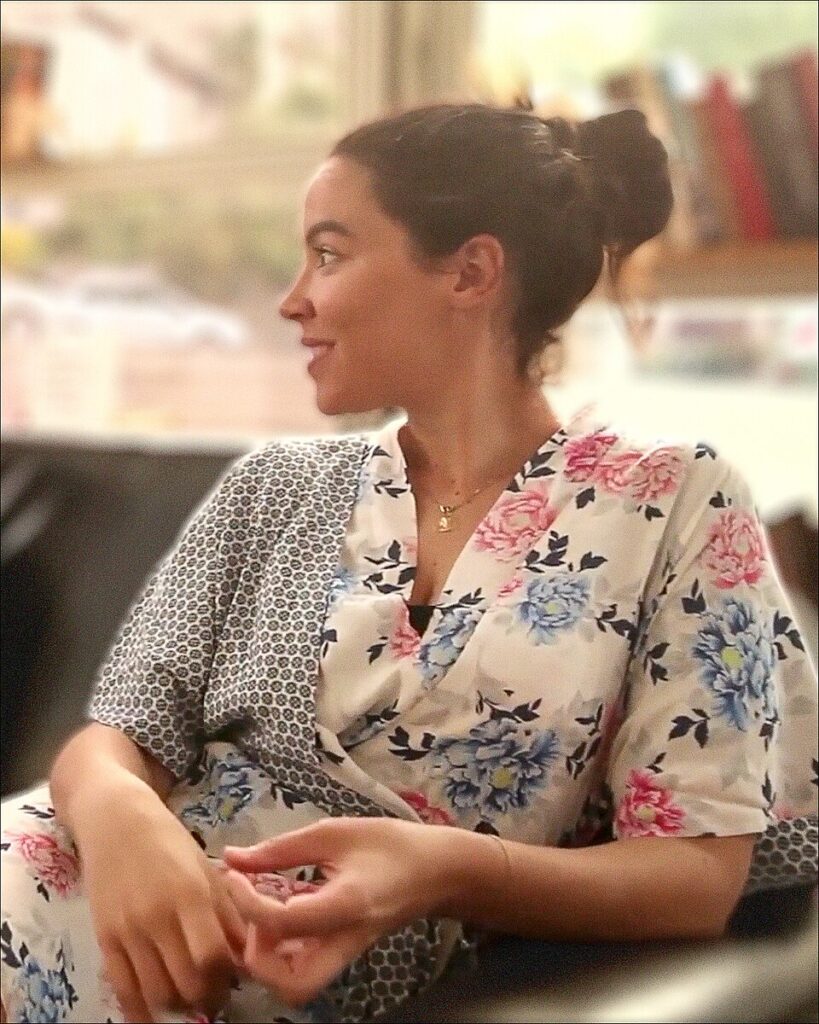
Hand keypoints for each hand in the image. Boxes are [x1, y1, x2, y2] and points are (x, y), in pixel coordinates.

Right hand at [77, 791, 247, 1022]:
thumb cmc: (168, 840)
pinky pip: (123, 990)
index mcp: (190, 894)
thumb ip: (227, 912)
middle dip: (207, 997)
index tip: (233, 977)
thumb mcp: (206, 868)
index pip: (213, 955)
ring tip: (189, 997)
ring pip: (157, 993)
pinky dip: (141, 1012)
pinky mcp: (104, 939)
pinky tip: (155, 1015)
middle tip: (214, 994)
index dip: (227, 976)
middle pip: (187, 981)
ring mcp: (128, 930)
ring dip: (179, 1005)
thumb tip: (245, 954)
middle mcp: (158, 916)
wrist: (115, 821)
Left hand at [222, 817, 453, 1006]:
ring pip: (296, 988)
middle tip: (252, 913)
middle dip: (257, 957)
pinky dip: (280, 953)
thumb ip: (280, 848)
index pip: (282, 921)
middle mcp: (344, 941)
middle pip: (291, 986)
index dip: (247, 900)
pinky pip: (302, 971)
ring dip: (267, 961)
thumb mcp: (334, 833)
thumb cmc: (388, 844)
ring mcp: (344, 955)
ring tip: (264, 916)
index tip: (234, 873)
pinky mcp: (341, 956)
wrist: (434, 871)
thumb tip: (232, 858)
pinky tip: (279, 916)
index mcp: (345, 904)